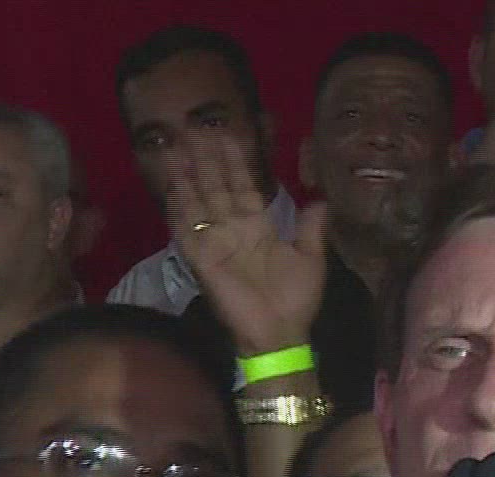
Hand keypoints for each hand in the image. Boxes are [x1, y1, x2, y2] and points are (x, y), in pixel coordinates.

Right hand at [161, 132, 327, 356]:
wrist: (280, 334)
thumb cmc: (295, 300)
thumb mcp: (312, 258)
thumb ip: (312, 228)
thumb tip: (322, 199)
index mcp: (258, 226)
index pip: (243, 184)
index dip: (235, 159)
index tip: (228, 132)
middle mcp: (233, 229)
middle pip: (217, 184)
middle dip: (207, 156)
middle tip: (197, 126)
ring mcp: (215, 242)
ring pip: (199, 199)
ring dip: (189, 173)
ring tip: (179, 144)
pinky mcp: (202, 258)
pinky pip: (186, 228)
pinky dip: (178, 206)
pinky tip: (172, 184)